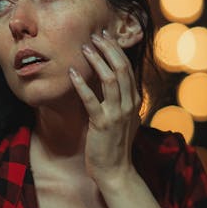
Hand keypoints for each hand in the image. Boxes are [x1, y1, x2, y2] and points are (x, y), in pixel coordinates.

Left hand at [69, 29, 142, 183]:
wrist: (116, 170)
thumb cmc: (115, 144)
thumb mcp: (124, 117)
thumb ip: (121, 99)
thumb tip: (111, 79)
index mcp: (135, 100)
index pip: (127, 68)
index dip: (116, 50)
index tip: (104, 37)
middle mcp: (129, 104)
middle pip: (121, 68)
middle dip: (108, 49)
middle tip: (94, 36)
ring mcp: (117, 114)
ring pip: (110, 79)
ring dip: (96, 61)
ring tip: (85, 48)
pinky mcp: (102, 124)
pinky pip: (91, 100)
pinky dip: (81, 84)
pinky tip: (71, 73)